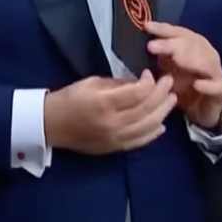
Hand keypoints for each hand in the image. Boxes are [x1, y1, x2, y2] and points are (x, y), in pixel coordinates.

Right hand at [44, 70, 176, 154]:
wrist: (51, 125)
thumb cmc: (69, 99)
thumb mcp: (91, 83)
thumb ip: (118, 84)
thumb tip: (140, 83)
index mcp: (104, 103)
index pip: (138, 92)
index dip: (149, 81)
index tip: (150, 73)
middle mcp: (113, 123)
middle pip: (147, 109)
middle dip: (162, 94)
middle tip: (169, 83)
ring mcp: (115, 138)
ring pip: (148, 126)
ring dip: (163, 112)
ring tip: (171, 100)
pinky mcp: (115, 148)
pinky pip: (140, 141)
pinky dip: (153, 133)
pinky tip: (161, 124)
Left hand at [145, 21, 221, 128]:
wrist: (201, 109)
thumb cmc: (182, 84)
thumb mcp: (166, 68)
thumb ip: (158, 56)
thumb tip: (139, 44)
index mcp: (191, 44)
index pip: (177, 32)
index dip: (162, 29)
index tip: (146, 27)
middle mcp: (205, 53)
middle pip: (191, 44)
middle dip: (171, 44)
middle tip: (152, 46)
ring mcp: (214, 71)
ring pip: (206, 62)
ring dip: (190, 59)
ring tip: (176, 59)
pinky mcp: (219, 90)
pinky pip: (215, 86)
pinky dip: (206, 85)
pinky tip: (196, 85)